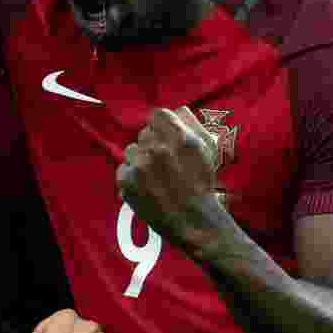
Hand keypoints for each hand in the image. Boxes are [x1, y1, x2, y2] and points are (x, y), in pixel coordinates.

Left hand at [116, 106, 224, 256]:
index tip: (165, 140)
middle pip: (144, 133)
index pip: (158, 115)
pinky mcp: (127, 181)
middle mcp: (158, 148)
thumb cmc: (203, 185)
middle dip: (152, 146)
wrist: (194, 222)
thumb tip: (177, 109)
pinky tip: (146, 188)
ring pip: (132, 150)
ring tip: (155, 178)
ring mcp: (140, 165)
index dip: (161, 127)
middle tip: (164, 165)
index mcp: (180, 137)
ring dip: (140, 161)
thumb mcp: (208, 150)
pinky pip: (123, 168)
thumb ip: (192, 123)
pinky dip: (131, 177)